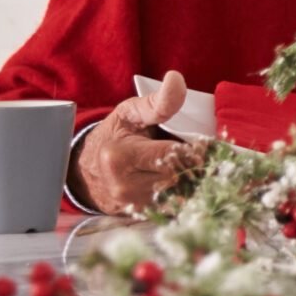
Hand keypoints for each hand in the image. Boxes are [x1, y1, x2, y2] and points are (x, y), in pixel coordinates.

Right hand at [72, 71, 198, 212]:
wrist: (90, 170)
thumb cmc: (116, 136)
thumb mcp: (131, 113)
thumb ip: (158, 101)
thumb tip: (176, 79)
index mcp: (121, 158)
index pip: (174, 156)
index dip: (196, 150)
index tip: (204, 144)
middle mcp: (126, 186)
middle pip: (183, 178)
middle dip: (198, 166)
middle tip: (204, 157)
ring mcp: (135, 206)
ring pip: (184, 195)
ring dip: (196, 181)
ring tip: (195, 168)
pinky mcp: (144, 216)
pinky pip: (179, 207)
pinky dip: (190, 195)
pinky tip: (189, 183)